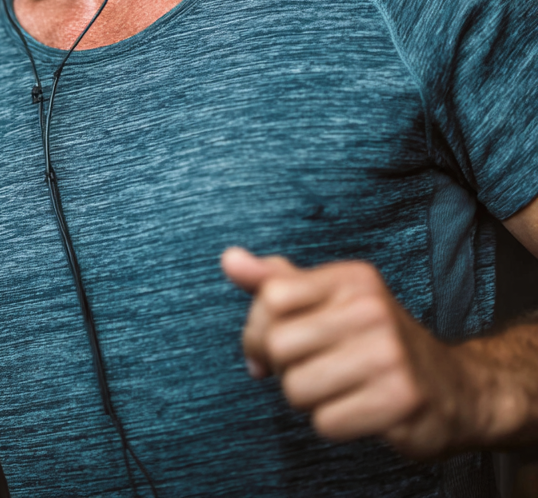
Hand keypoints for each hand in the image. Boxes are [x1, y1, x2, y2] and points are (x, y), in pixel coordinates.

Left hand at [220, 247, 481, 459]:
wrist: (453, 389)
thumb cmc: (372, 341)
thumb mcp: (327, 300)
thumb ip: (275, 281)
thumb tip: (229, 260)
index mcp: (350, 278)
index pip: (271, 297)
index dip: (260, 329)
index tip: (274, 344)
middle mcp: (372, 309)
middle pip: (279, 345)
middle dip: (283, 368)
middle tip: (310, 369)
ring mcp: (389, 354)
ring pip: (296, 388)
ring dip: (307, 398)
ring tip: (337, 387)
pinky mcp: (400, 400)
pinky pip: (325, 422)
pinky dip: (333, 422)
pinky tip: (358, 408)